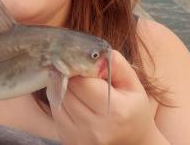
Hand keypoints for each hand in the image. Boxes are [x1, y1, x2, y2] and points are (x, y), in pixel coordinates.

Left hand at [51, 50, 166, 144]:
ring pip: (57, 98)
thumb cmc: (133, 111)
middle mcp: (94, 128)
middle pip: (67, 89)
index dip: (80, 68)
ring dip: (64, 87)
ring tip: (79, 87)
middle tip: (80, 73)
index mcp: (114, 111)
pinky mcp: (68, 140)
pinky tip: (75, 100)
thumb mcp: (133, 85)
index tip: (86, 66)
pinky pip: (55, 111)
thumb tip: (97, 53)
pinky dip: (61, 100)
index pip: (82, 81)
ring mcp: (79, 137)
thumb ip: (116, 64)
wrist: (132, 144)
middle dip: (71, 76)